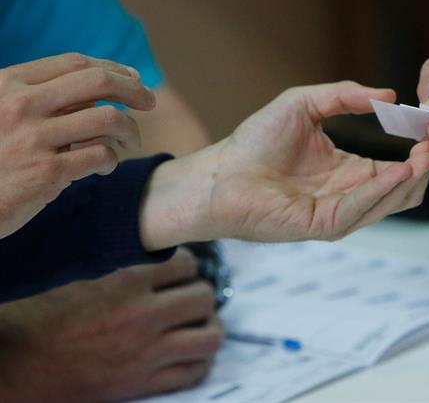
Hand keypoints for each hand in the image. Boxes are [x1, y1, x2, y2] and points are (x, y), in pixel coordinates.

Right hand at [0, 53, 155, 238]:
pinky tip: (104, 167)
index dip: (111, 68)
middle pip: (98, 82)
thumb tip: (100, 82)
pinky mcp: (46, 174)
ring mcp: (33, 140)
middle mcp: (20, 106)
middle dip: (133, 89)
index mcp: (6, 85)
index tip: (132, 77)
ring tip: (129, 142)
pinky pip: (100, 157)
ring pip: (108, 120)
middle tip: (149, 101)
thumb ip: (36, 98)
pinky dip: (111, 160)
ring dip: (130, 130)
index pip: (74, 64)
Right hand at [0, 248, 221, 401]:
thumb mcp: (78, 272)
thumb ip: (119, 259)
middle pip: (204, 297)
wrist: (15, 364)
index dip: (186, 266)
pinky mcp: (142, 384)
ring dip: (209, 326)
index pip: (186, 264)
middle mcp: (143, 316)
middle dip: (200, 293)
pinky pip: (194, 372)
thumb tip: (153, 244)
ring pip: (209, 336)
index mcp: (125, 282)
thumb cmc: (38, 313)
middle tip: (189, 296)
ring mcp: (146, 353)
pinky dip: (200, 360)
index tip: (179, 271)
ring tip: (199, 323)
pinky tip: (190, 352)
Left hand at [140, 81, 428, 248]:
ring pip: (392, 201)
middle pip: (403, 188)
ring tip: (426, 152)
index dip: (416, 149)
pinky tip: (400, 169)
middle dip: (424, 167)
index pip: (396, 167)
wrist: (219, 172)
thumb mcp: (306, 104)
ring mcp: (340, 212)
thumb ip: (345, 96)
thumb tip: (389, 95)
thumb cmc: (255, 141)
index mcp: (348, 171)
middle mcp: (349, 194)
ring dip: (412, 178)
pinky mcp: (325, 224)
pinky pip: (363, 207)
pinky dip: (384, 189)